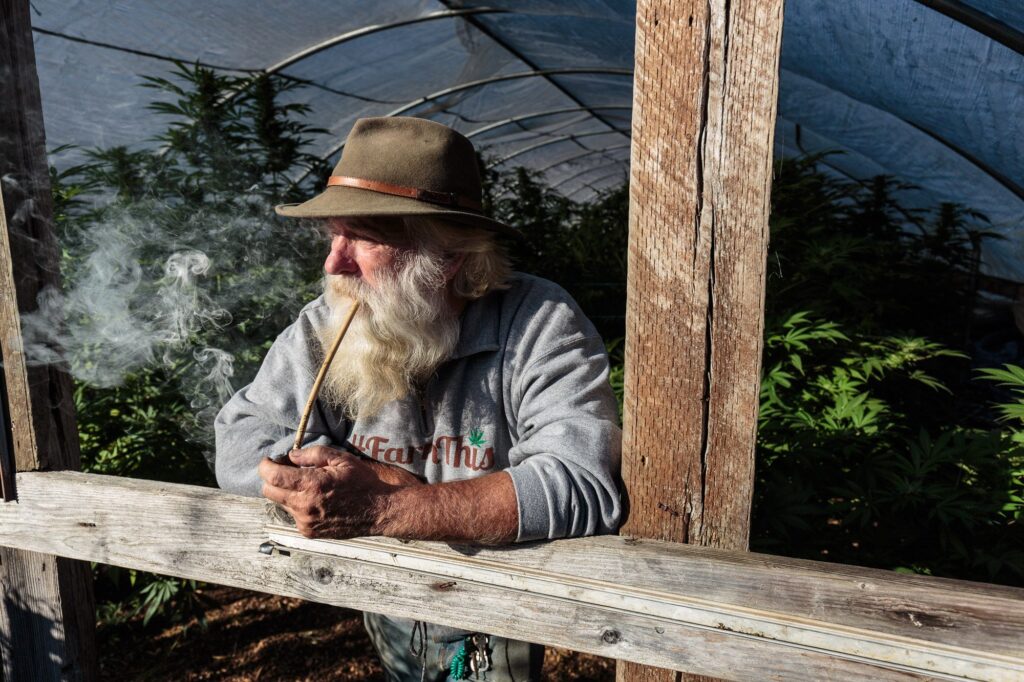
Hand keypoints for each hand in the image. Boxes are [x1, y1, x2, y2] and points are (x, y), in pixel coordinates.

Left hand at [258, 446, 410, 538]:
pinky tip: (315, 499)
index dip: (265, 466)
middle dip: (272, 479)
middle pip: (269, 492)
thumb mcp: (341, 459)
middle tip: (286, 470)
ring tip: (307, 485)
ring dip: (286, 492)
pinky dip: (297, 505)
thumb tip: (291, 456)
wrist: (379, 510)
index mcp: (311, 485)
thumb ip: (312, 454)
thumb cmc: (362, 482)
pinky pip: (293, 515)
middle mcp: (304, 506)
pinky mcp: (309, 532)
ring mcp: (305, 522)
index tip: (269, 460)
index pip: (272, 477)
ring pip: (280, 503)